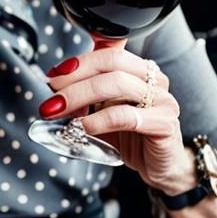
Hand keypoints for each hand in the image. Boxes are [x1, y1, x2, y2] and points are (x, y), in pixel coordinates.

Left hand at [41, 50, 194, 193]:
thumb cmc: (129, 134)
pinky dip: (99, 120)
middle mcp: (154, 78)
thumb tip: (54, 82)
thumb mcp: (103, 107)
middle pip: (110, 62)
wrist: (158, 166)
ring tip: (58, 110)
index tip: (53, 74)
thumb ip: (85, 91)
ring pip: (117, 84)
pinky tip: (83, 126)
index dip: (78, 60)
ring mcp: (163, 100)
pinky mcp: (165, 124)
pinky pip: (126, 116)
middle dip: (74, 77)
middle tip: (51, 94)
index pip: (107, 51)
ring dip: (79, 95)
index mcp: (138, 69)